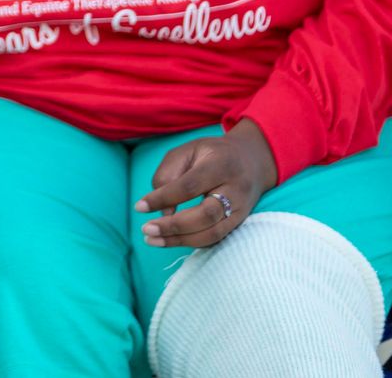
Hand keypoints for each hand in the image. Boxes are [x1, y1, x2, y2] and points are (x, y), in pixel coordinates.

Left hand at [136, 118, 277, 248]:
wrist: (252, 160)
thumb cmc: (211, 154)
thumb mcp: (187, 150)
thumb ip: (169, 175)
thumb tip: (163, 211)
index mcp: (220, 164)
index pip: (189, 186)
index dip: (163, 198)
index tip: (139, 207)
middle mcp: (235, 189)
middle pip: (206, 215)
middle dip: (173, 226)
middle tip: (146, 229)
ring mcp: (241, 209)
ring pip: (213, 233)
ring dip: (180, 240)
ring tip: (152, 240)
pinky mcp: (240, 223)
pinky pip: (216, 238)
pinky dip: (191, 242)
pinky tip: (170, 240)